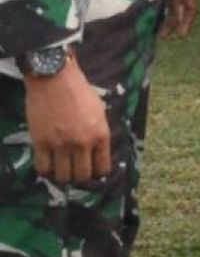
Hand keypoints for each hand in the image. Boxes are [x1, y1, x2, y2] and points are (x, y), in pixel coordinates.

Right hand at [25, 57, 110, 182]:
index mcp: (101, 134)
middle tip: (75, 171)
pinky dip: (46, 170)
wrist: (55, 79)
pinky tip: (48, 163)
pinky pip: (43, 169)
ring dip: (63, 175)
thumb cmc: (80, 91)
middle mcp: (82, 143)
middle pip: (82, 176)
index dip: (97, 173)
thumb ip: (98, 133)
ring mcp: (61, 144)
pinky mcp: (41, 143)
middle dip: (80, 177)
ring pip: (63, 176)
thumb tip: (97, 152)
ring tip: (62, 168)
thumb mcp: (99, 111)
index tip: (92, 171)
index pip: (102, 167)